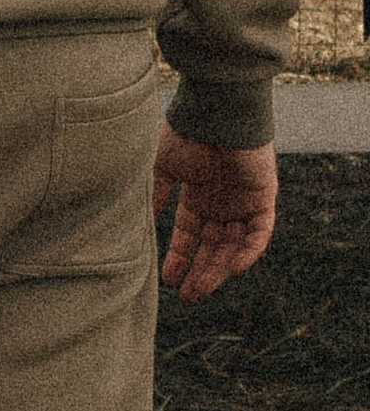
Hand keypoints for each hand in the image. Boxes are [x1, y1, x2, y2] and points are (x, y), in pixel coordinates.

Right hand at [153, 123, 276, 300]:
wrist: (215, 113)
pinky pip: (259, 234)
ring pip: (234, 245)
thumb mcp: (162, 167)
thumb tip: (147, 217)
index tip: (168, 280)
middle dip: (200, 271)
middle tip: (187, 297)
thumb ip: (156, 193)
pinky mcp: (263, 199)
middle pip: (212, 246)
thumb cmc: (185, 134)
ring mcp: (243, 202)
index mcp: (197, 195)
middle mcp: (221, 202)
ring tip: (202, 290)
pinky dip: (248, 252)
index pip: (189, 234)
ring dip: (219, 269)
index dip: (179, 257)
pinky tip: (230, 270)